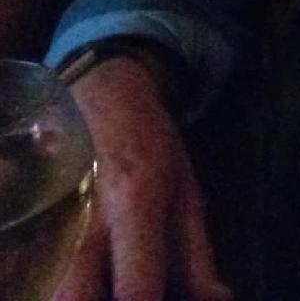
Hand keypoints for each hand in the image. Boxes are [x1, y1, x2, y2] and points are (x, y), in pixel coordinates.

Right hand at [55, 57, 231, 300]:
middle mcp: (85, 220)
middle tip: (132, 296)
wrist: (100, 94)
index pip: (136, 288)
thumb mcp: (187, 193)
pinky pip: (33, 275)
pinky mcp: (27, 227)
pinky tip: (85, 280)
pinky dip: (55, 285)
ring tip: (112, 284)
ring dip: (79, 294)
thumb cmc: (150, 145)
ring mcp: (47, 223)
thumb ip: (197, 256)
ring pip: (50, 292)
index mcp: (135, 205)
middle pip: (75, 299)